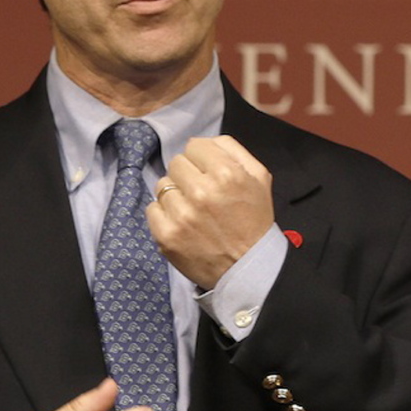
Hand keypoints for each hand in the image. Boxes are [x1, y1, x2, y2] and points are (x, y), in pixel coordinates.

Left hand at [146, 135, 273, 290]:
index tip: (208, 173)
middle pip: (176, 163)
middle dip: (188, 175)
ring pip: (162, 184)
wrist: (248, 268)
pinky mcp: (167, 235)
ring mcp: (181, 215)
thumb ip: (232, 149)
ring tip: (192, 210)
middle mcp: (202, 192)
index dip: (202, 158)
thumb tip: (201, 141)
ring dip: (175, 194)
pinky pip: (152, 208)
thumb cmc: (253, 220)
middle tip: (201, 193)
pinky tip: (181, 223)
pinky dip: (164, 214)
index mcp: (226, 174)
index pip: (195, 145)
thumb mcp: (258, 177)